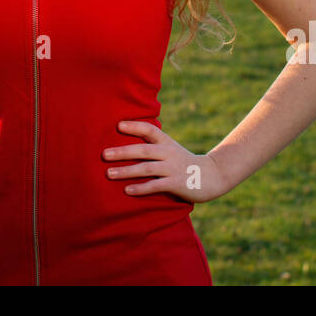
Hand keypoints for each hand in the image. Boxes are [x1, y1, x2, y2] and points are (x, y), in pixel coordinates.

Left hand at [102, 120, 229, 203]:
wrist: (212, 176)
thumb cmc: (184, 162)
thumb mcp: (171, 149)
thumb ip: (154, 146)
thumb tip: (127, 143)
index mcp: (167, 142)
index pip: (149, 130)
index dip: (134, 126)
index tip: (118, 125)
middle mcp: (168, 153)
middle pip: (143, 150)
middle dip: (122, 152)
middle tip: (103, 154)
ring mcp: (172, 169)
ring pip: (146, 168)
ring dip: (126, 171)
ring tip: (109, 173)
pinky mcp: (176, 184)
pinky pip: (155, 186)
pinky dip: (140, 188)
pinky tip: (127, 190)